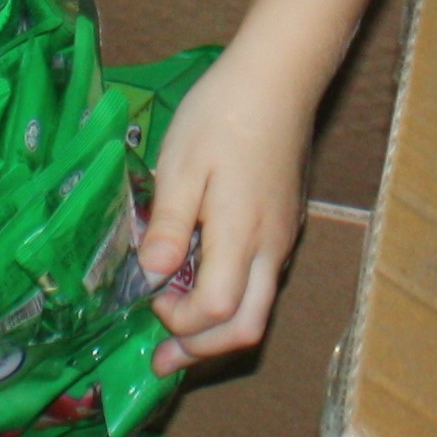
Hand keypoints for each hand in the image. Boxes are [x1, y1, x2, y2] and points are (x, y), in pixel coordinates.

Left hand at [138, 40, 317, 372]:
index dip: (180, 321)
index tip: (149, 298)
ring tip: (177, 329)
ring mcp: (283, 236)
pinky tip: (202, 278)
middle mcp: (270, 247)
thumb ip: (168, 225)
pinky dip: (231, 297)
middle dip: (203, 351)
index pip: (216, 310)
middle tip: (163, 361)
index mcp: (241, 235)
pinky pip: (262, 279)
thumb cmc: (223, 114)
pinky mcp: (287, 220)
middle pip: (247, 327)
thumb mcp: (181, 164)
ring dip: (217, 327)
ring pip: (258, 306)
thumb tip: (150, 277)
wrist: (280, 76)